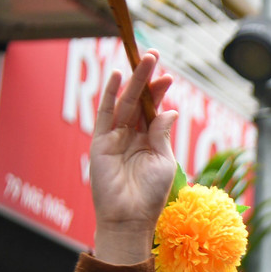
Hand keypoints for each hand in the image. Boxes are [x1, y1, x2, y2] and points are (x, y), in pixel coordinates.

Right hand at [90, 51, 178, 264]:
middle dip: (146, 77)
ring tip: (144, 58)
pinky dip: (109, 94)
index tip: (169, 77)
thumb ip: (162, 134)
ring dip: (134, 80)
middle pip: (138, 100)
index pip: (153, 109)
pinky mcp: (100, 142)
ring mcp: (115, 137)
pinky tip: (116, 76)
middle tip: (154, 54)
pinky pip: (104, 114)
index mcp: (149, 140)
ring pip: (124, 102)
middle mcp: (131, 135)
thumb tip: (170, 110)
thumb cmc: (150, 194)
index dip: (160, 92)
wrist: (130, 217)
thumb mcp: (163, 161)